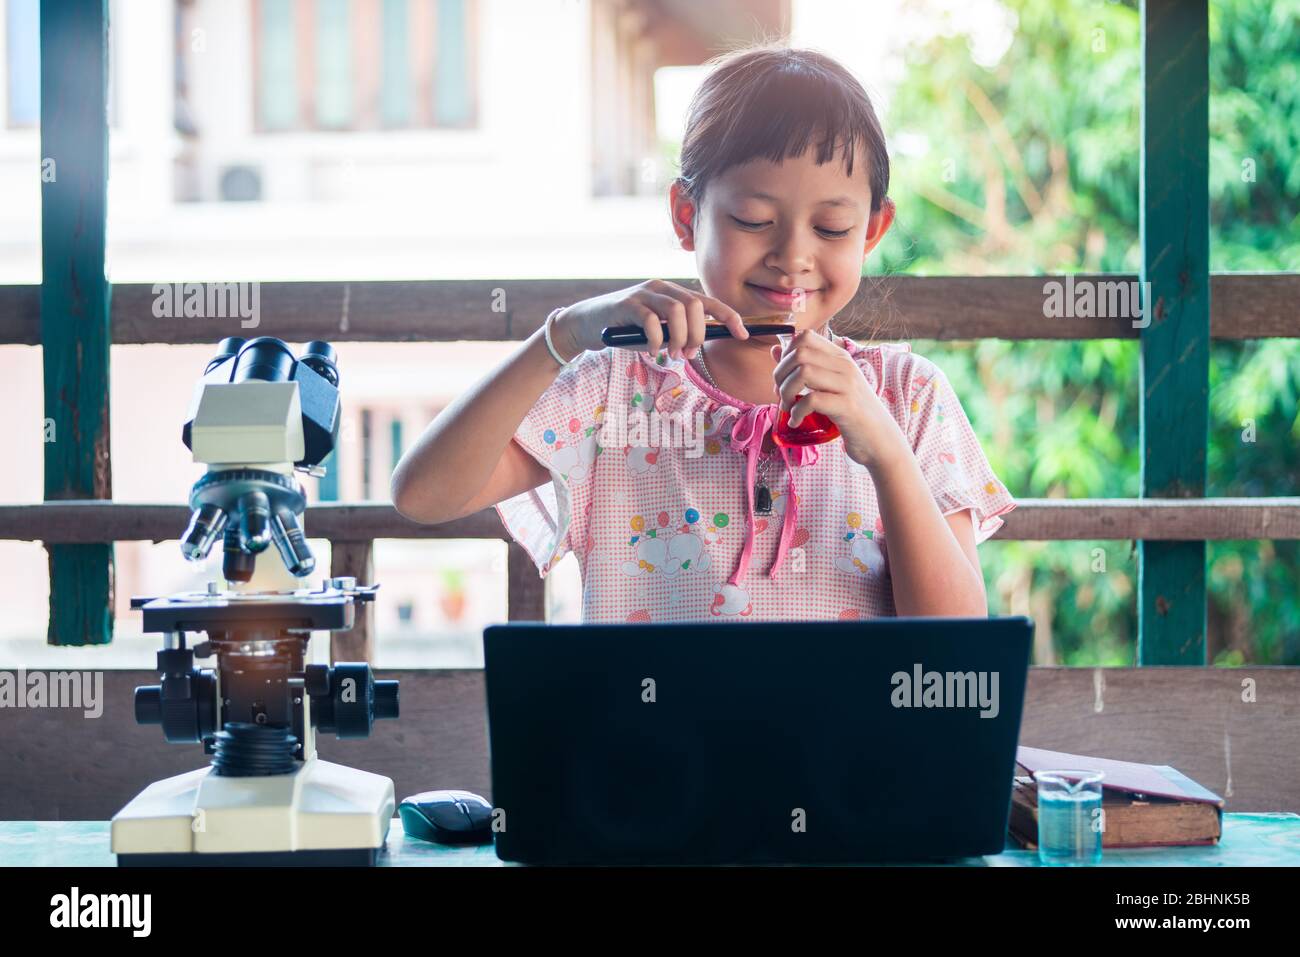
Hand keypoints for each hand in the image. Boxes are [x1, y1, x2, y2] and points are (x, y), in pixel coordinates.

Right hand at [552, 280, 748, 360]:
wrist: (586, 324)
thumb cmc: (624, 330)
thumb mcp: (656, 331)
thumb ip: (676, 333)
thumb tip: (698, 344)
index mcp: (672, 294)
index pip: (708, 302)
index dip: (729, 317)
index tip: (743, 335)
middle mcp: (661, 288)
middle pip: (695, 306)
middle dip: (698, 334)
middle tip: (687, 354)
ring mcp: (643, 293)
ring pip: (677, 310)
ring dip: (680, 337)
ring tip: (671, 353)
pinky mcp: (626, 304)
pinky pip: (651, 320)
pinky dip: (656, 339)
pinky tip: (651, 350)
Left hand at [770, 329, 907, 468]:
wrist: (880, 439)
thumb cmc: (850, 412)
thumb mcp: (828, 385)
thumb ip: (803, 367)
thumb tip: (775, 350)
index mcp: (839, 356)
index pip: (804, 337)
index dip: (785, 355)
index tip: (784, 378)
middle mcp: (844, 365)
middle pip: (799, 353)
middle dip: (780, 376)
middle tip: (782, 396)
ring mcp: (848, 385)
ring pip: (803, 372)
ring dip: (786, 393)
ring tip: (789, 408)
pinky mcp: (847, 406)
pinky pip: (811, 400)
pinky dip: (796, 412)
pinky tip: (797, 422)